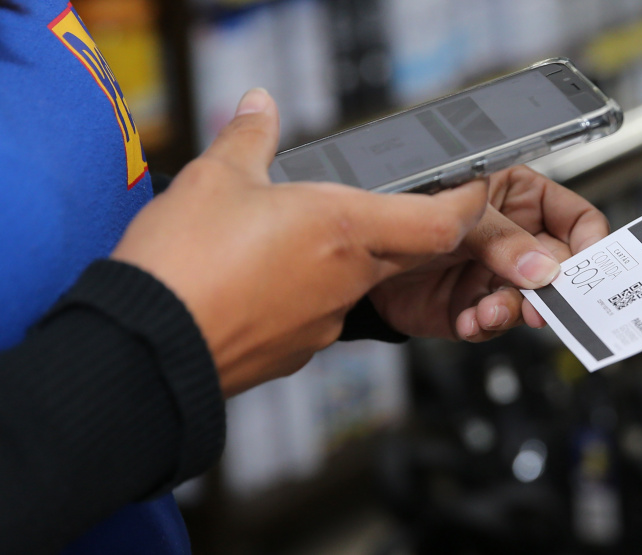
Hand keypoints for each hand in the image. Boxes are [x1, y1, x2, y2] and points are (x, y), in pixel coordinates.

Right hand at [111, 89, 487, 395]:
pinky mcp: (297, 352)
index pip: (440, 223)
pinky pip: (320, 314)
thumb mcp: (215, 178)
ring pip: (359, 283)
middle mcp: (347, 280)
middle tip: (391, 204)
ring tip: (297, 239)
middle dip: (408, 227)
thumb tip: (259, 106)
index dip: (467, 205)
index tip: (471, 189)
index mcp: (343, 229)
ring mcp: (325, 322)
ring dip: (347, 259)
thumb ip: (249, 137)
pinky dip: (310, 292)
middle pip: (406, 253)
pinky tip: (269, 280)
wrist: (147, 349)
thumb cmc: (184, 267)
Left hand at [369, 165, 609, 341]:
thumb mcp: (463, 212)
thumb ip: (503, 239)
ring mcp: (495, 275)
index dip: (591, 242)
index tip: (588, 267)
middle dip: (553, 290)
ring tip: (489, 311)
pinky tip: (470, 319)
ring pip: (531, 302)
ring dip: (515, 311)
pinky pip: (496, 322)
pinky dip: (486, 325)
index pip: (576, 218)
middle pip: (559, 267)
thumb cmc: (408, 205)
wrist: (361, 247)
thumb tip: (542, 270)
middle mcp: (514, 239)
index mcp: (520, 198)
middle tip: (543, 305)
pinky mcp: (473, 306)